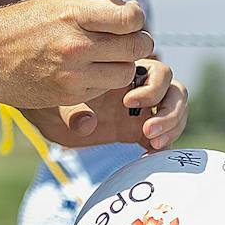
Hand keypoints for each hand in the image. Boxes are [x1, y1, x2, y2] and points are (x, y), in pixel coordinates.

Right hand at [0, 0, 153, 121]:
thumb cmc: (21, 25)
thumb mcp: (56, 5)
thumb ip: (95, 10)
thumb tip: (131, 14)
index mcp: (74, 15)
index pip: (131, 19)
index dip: (137, 19)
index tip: (129, 20)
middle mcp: (76, 46)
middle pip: (136, 48)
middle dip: (138, 43)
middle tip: (129, 41)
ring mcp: (73, 74)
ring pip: (125, 73)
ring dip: (122, 65)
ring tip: (107, 57)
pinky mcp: (68, 95)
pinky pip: (104, 88)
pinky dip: (102, 81)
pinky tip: (85, 71)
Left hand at [22, 65, 187, 151]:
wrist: (49, 114)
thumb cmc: (55, 99)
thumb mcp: (60, 103)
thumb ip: (73, 112)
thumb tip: (86, 125)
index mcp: (125, 70)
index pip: (158, 72)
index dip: (152, 87)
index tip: (128, 103)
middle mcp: (139, 87)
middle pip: (175, 91)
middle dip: (168, 111)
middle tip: (146, 130)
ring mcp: (143, 109)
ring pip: (176, 111)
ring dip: (171, 126)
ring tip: (152, 142)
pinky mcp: (140, 130)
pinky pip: (165, 133)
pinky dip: (165, 143)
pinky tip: (150, 154)